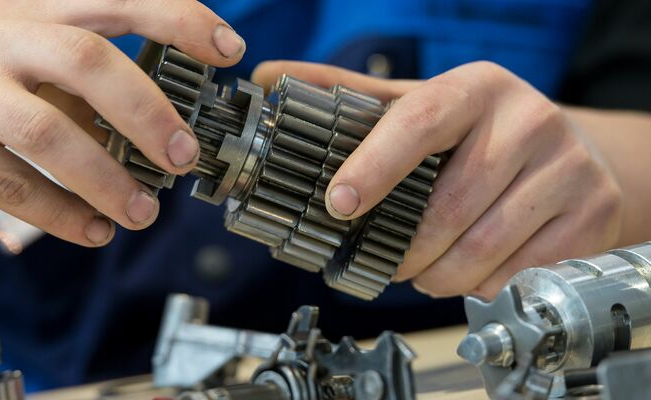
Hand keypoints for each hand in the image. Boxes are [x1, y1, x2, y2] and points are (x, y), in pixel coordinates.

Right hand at [0, 0, 245, 245]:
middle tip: (184, 155)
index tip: (226, 47)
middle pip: (89, 62)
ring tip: (142, 214)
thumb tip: (137, 111)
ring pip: (49, 134)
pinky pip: (9, 185)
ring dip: (106, 180)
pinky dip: (59, 214)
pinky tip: (91, 230)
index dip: (178, 18)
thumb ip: (65, 65)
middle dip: (149, 110)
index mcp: (26, 5)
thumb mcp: (3, 30)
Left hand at [253, 61, 623, 298]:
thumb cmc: (484, 134)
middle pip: (448, 206)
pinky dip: (480, 285)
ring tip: (424, 269)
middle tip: (386, 259)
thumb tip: (271, 75)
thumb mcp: (422, 104)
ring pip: (481, 249)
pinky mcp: (591, 216)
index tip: (340, 203)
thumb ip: (350, 95)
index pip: (419, 122)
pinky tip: (470, 271)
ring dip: (437, 275)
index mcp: (477, 89)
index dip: (374, 167)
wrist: (576, 155)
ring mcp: (568, 169)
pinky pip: (517, 273)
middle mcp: (529, 120)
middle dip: (404, 249)